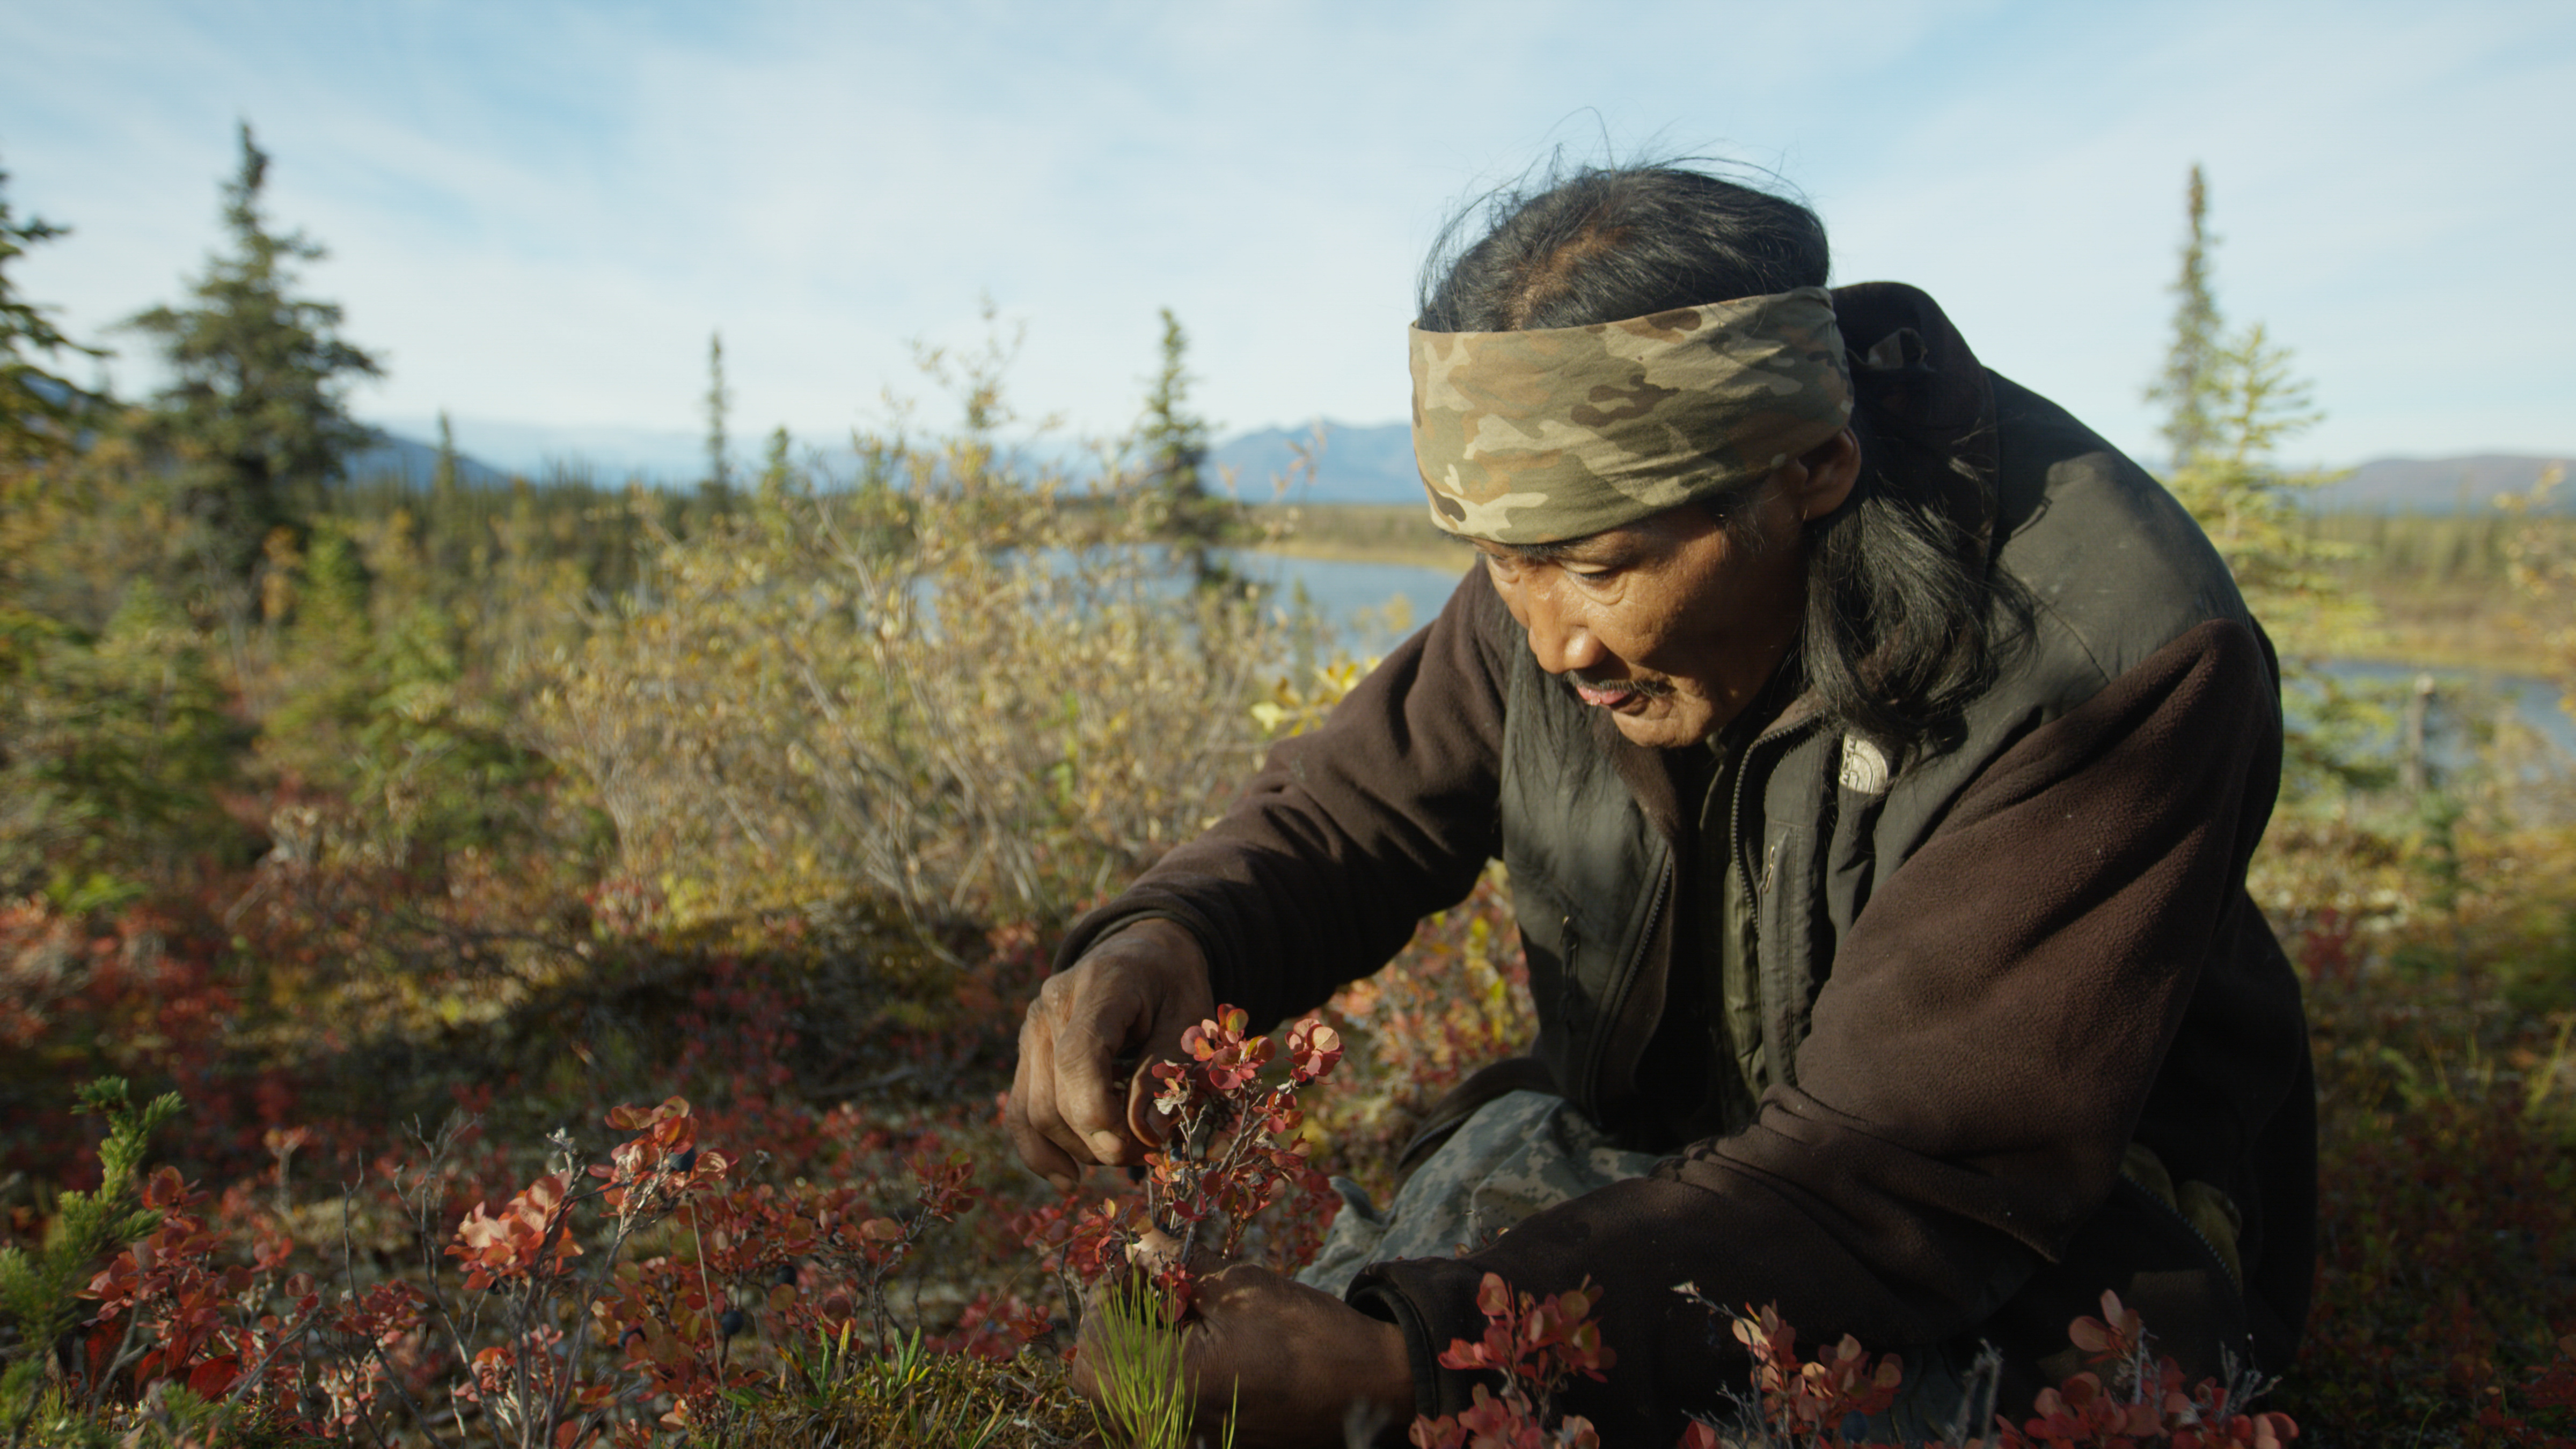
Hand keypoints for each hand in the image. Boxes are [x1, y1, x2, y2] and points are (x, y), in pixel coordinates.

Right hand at [1007, 918, 1212, 1188]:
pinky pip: (1019, 1111)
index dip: (1098, 1112)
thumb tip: (1145, 1135)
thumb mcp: (1190, 1021)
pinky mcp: (1026, 1053)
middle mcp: (1051, 1006)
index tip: (1133, 1146)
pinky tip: (1067, 1178)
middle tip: (1149, 1153)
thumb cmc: (1173, 987)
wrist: (1144, 954)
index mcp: (1100, 986)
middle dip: (1099, 1142)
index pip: (1078, 1057)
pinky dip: (1040, 1150)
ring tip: (1126, 1154)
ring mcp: (1031, 1030)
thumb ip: (1166, 1074)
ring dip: (1078, 1149)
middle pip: (1055, 1097)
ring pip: (1034, 1113)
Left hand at [1073, 1262, 1413, 1448]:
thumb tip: (1140, 1243)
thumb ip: (1177, 1267)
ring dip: (1135, 1345)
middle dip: (1114, 1324)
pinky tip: (1196, 1338)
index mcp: (1171, 1383)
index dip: (1105, 1298)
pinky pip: (1159, 1402)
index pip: (1094, 1345)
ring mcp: (1187, 1433)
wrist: (1367, 1385)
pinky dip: (1161, 1367)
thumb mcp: (1238, 1285)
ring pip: (1125, 1392)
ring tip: (1177, 1310)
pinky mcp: (1206, 1436)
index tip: (1136, 1267)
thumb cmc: (1307, 1331)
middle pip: (1099, 1376)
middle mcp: (1168, 1419)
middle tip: (1151, 1286)